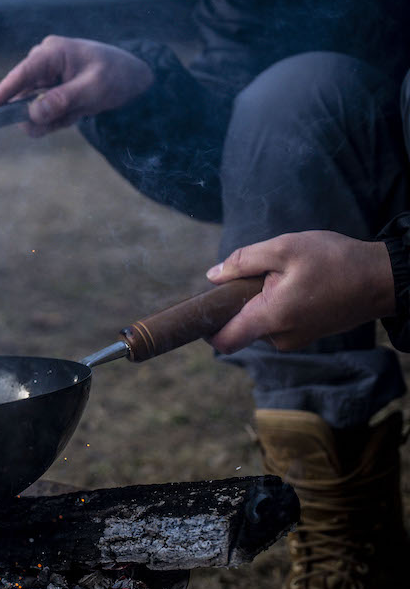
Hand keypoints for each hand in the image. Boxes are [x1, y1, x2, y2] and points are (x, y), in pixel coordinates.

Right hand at [0, 36, 153, 136]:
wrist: (132, 80)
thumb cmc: (116, 76)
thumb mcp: (94, 90)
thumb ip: (63, 101)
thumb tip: (34, 113)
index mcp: (51, 53)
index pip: (20, 75)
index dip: (1, 94)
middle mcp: (42, 64)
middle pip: (22, 98)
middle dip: (42, 115)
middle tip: (67, 116)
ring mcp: (43, 79)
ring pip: (30, 110)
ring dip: (52, 119)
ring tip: (77, 112)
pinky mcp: (46, 92)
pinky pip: (41, 115)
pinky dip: (57, 120)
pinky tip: (75, 113)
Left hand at [206, 231, 393, 353]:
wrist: (383, 279)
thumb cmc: (336, 261)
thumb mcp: (285, 248)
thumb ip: (244, 261)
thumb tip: (213, 276)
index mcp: (271, 318)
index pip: (224, 341)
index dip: (206, 327)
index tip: (206, 306)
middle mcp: (280, 338)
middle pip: (239, 326)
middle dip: (239, 301)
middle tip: (260, 274)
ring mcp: (294, 340)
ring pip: (258, 322)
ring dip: (260, 301)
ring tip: (285, 276)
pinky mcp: (304, 335)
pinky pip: (276, 322)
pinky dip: (276, 305)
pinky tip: (297, 285)